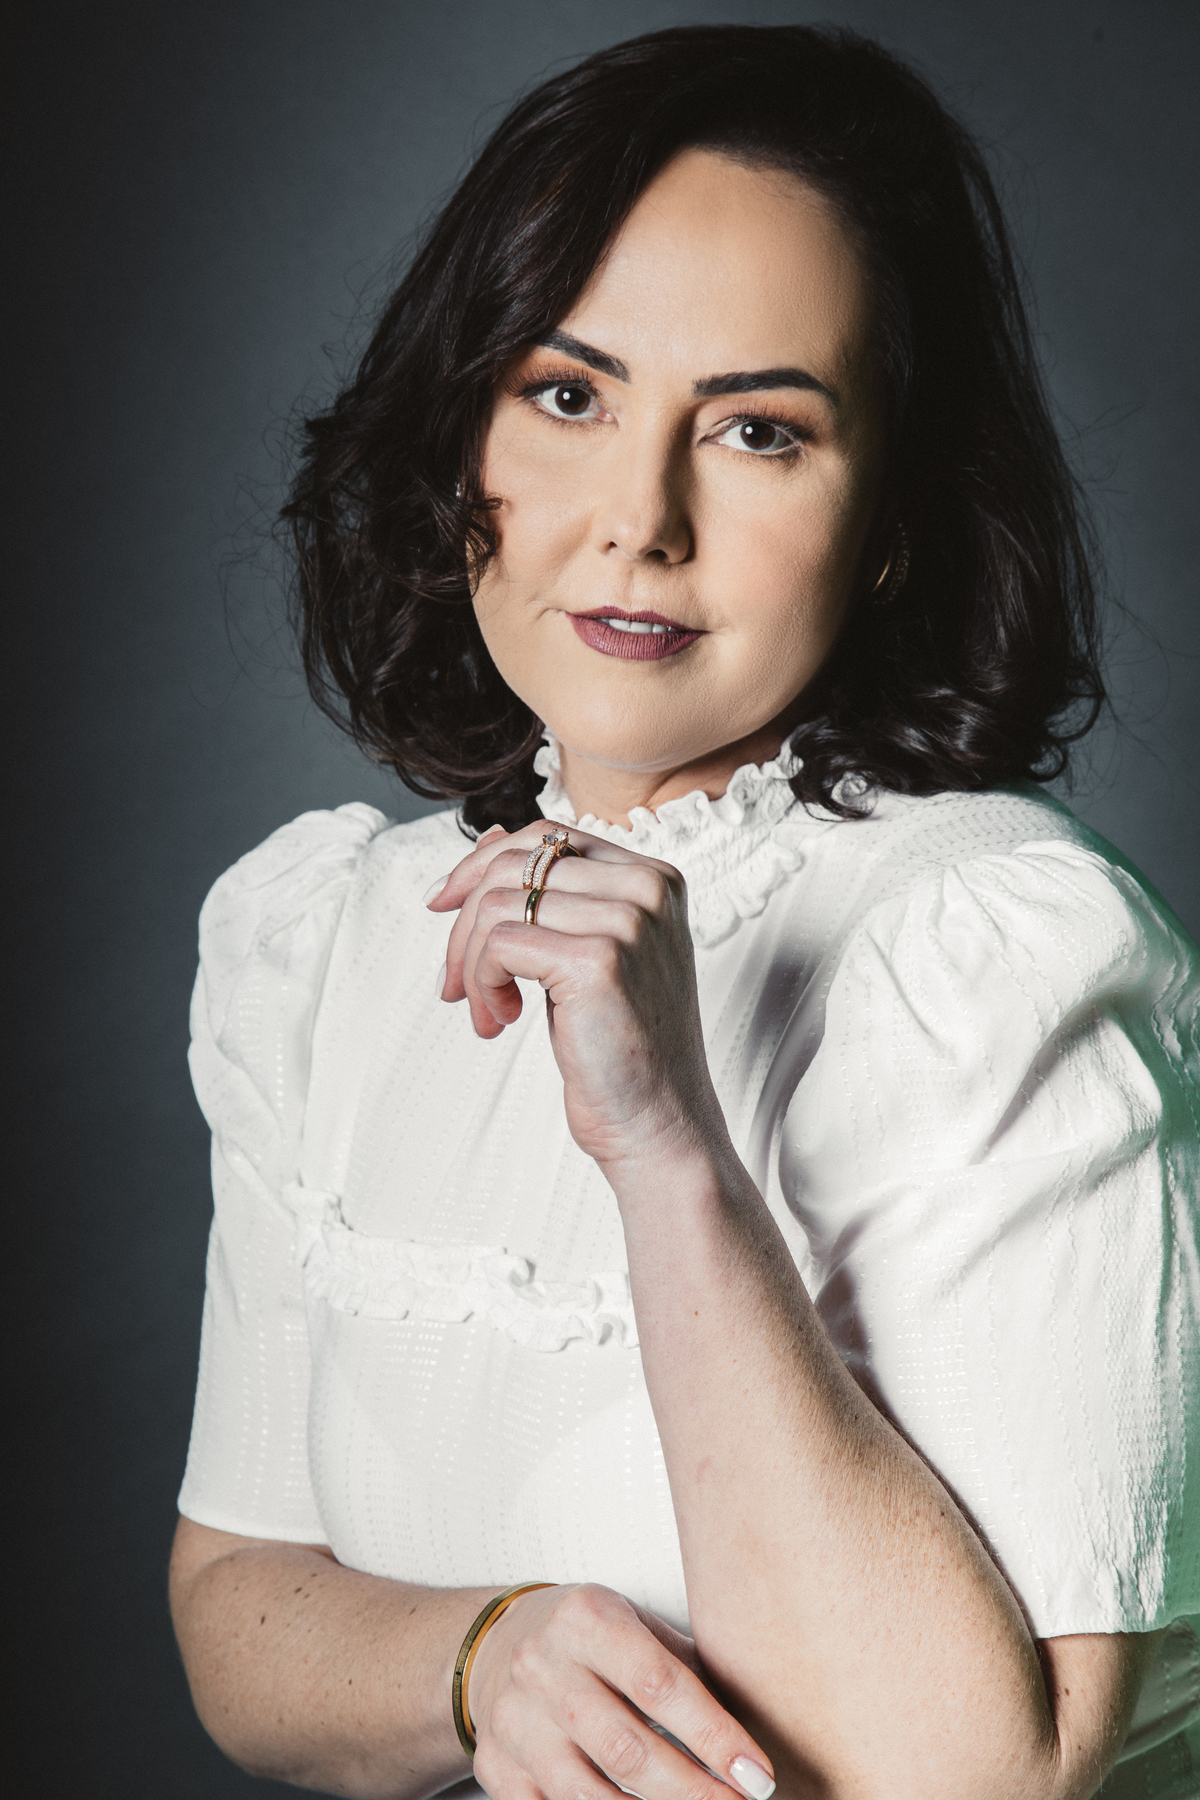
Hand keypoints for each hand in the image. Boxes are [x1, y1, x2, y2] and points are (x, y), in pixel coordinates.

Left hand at [426, 822, 726, 1173]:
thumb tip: (493, 838)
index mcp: (655, 878)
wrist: (660, 1126)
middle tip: (456, 982)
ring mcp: (628, 920)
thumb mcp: (591, 954)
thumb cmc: (623, 1050)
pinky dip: (481, 984)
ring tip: (487, 1010)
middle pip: (514, 866)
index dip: (482, 863)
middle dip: (464, 924)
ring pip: (496, 905)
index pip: (548, 835)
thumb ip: (556, 898)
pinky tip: (502, 1019)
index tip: (445, 904)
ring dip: (471, 964)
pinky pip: (498, 945)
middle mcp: (648, 888)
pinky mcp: (599, 960)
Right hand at [466, 1582, 775, 1799]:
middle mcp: (543, 1667)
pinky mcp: (497, 1767)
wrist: (497, 1642)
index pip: (659, 1684)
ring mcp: (514, 1721)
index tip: (758, 1775)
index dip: (713, 1736)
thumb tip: (764, 1714)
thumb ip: (686, 1667)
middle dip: (693, 1790)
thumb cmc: (589, 1636)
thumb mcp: (635, 1625)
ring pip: (587, 1793)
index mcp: (586, 1619)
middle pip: (627, 1748)